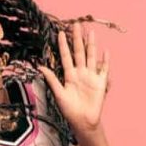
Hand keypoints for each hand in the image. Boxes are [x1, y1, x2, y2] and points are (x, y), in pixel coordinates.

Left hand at [37, 22, 109, 136]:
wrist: (83, 121)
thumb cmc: (69, 110)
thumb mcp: (58, 94)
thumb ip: (51, 79)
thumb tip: (40, 67)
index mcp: (69, 76)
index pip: (66, 57)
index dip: (63, 45)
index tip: (60, 32)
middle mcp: (80, 73)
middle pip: (79, 52)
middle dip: (78, 39)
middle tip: (77, 24)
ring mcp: (91, 77)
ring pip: (91, 57)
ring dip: (91, 45)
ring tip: (90, 32)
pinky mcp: (101, 83)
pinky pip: (104, 69)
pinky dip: (105, 61)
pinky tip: (105, 51)